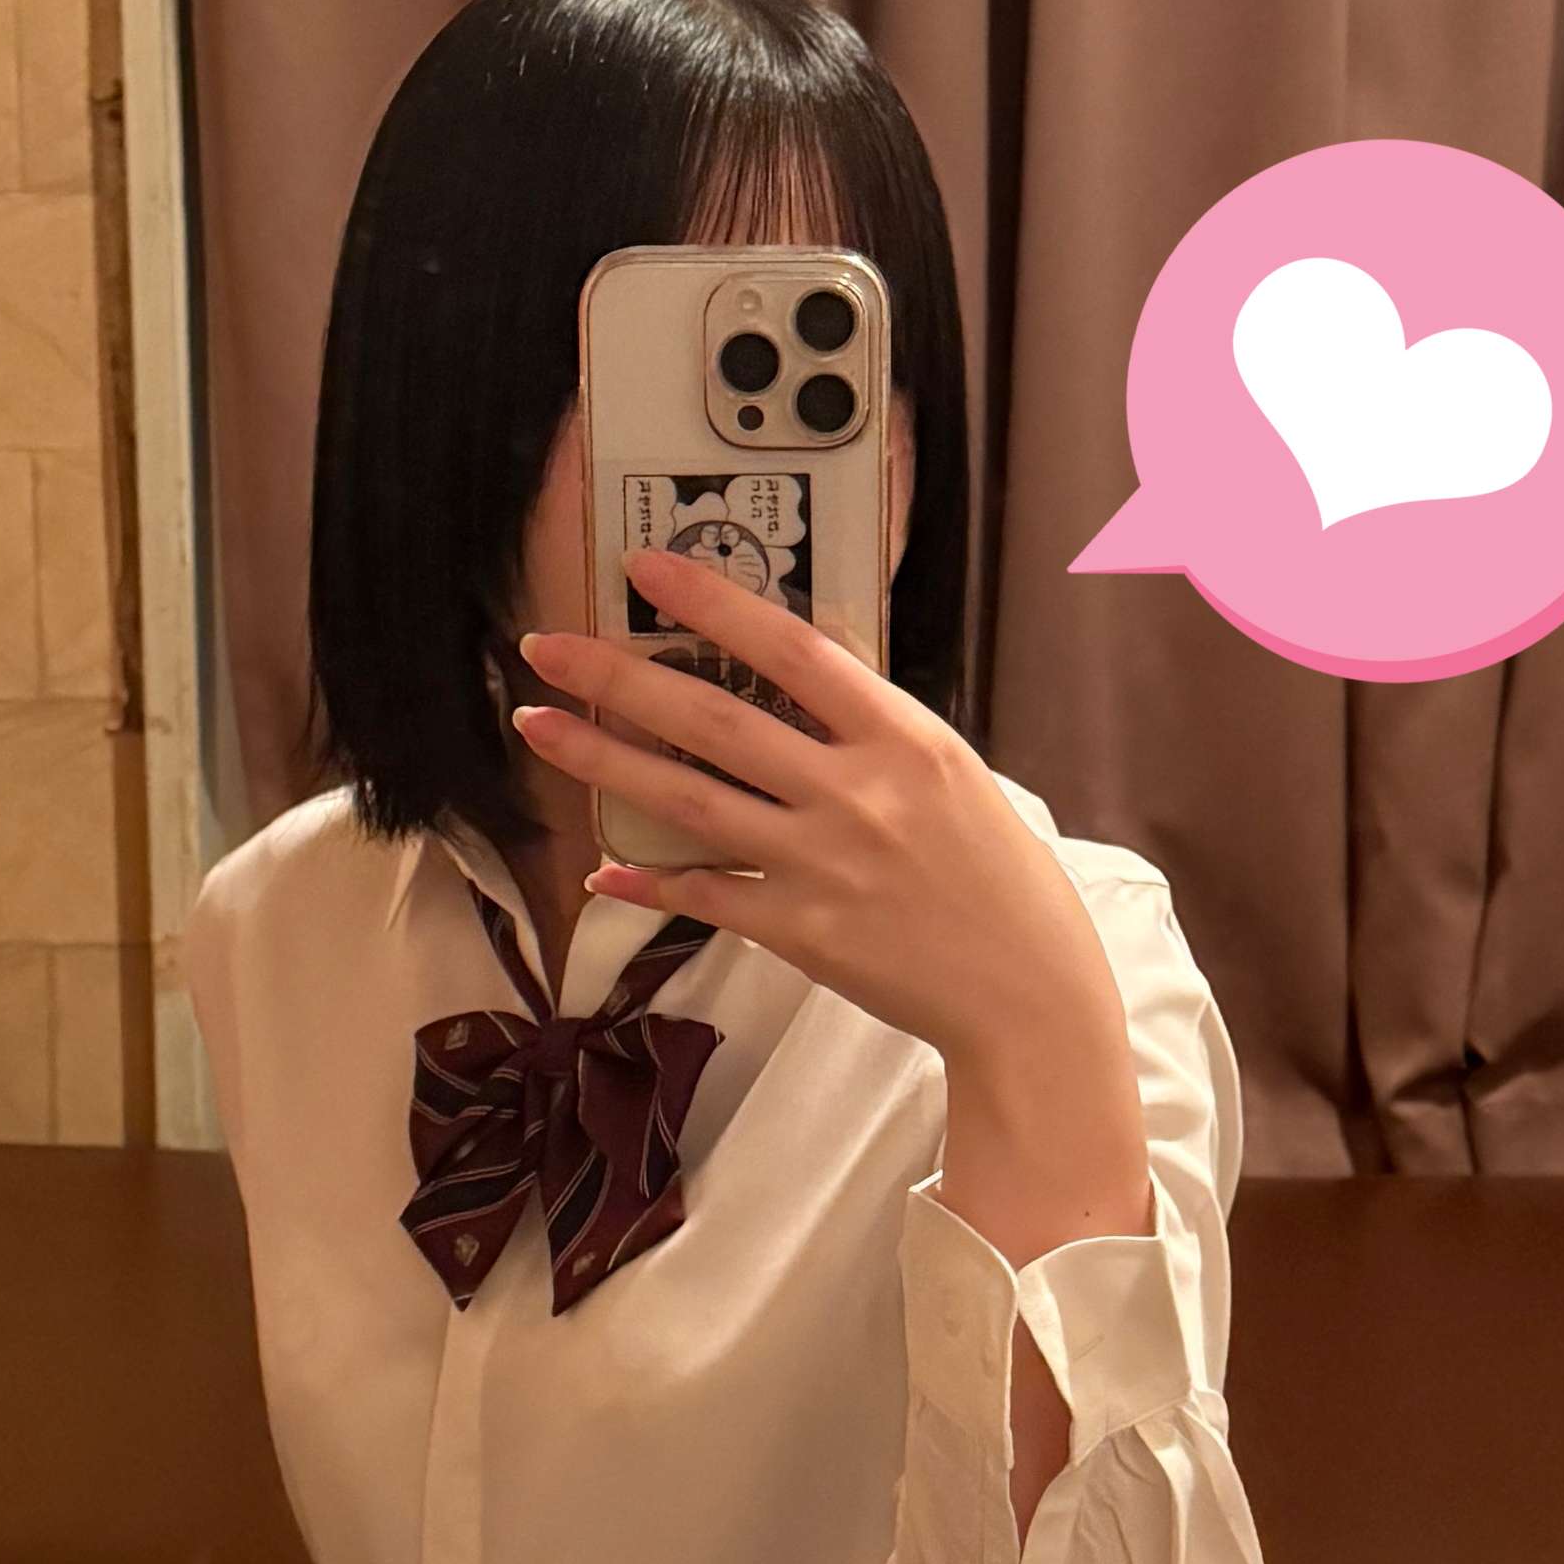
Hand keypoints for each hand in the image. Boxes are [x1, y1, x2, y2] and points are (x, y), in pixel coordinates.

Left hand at [511, 544, 1126, 1089]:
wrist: (1024, 993)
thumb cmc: (997, 882)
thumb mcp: (953, 778)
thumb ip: (874, 735)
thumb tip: (799, 689)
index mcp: (903, 739)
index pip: (790, 651)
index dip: (713, 603)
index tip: (647, 570)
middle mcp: (856, 794)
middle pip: (713, 720)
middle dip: (617, 677)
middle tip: (545, 648)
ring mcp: (822, 865)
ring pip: (689, 801)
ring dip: (603, 761)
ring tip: (539, 728)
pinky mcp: (801, 932)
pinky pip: (706, 897)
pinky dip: (650, 883)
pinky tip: (602, 868)